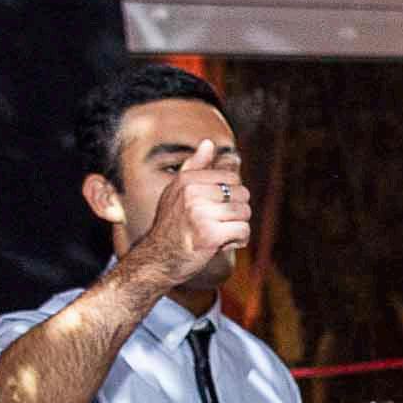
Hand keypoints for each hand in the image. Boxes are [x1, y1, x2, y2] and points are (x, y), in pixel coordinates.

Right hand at [126, 138, 251, 287]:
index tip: (216, 207)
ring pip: (244, 213)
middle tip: (218, 224)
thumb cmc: (171, 225)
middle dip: (237, 212)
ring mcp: (200, 214)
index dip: (232, 194)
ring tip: (220, 234)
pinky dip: (238, 241)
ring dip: (238, 227)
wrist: (157, 259)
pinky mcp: (209, 235)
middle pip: (242, 194)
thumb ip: (194, 167)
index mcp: (187, 180)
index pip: (232, 177)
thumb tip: (208, 143)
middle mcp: (192, 193)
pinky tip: (223, 244)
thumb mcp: (177, 191)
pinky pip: (243, 231)